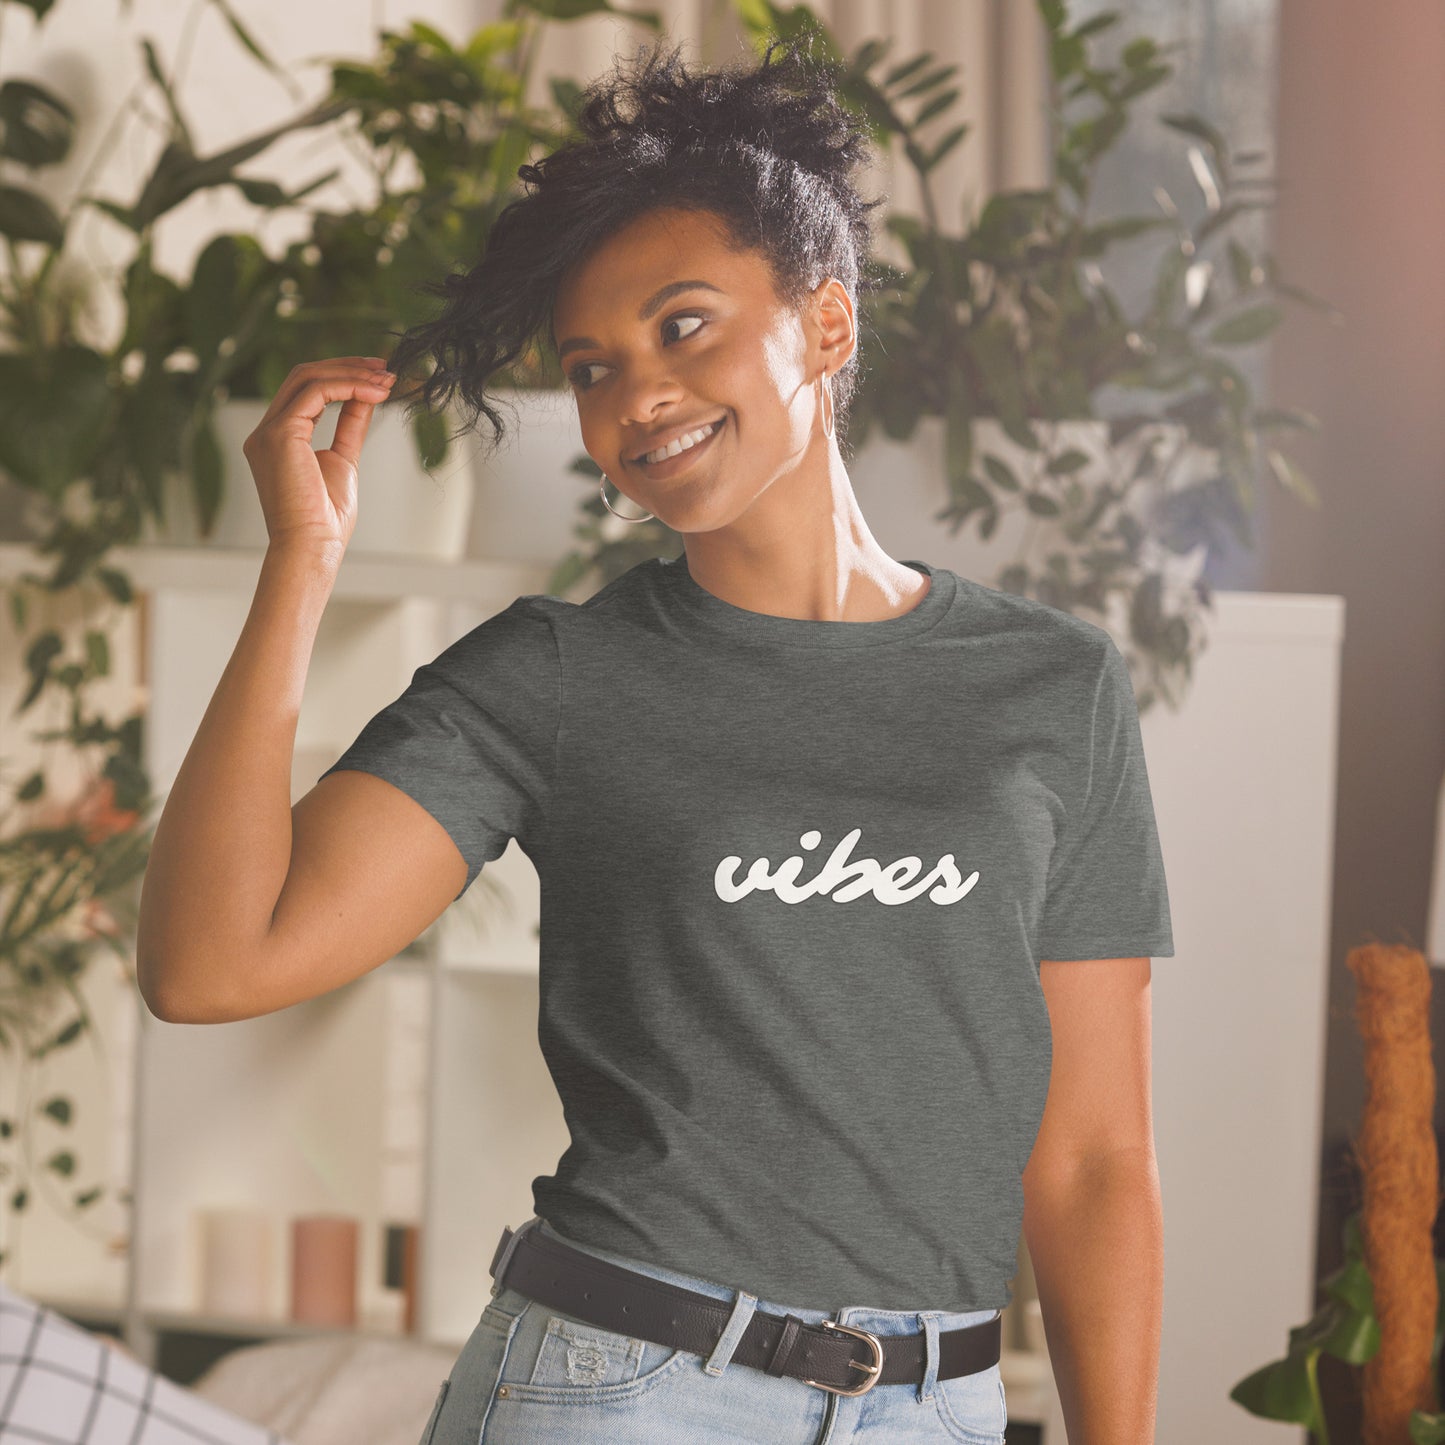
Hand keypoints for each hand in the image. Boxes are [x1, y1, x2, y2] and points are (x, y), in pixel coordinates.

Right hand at [241, 355, 397, 556]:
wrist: (312, 547)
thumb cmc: (325, 519)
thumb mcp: (343, 460)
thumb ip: (349, 426)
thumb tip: (367, 396)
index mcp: (277, 439)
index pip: (306, 391)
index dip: (342, 377)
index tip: (378, 376)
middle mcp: (265, 431)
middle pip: (303, 377)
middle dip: (347, 367)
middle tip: (385, 367)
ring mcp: (268, 431)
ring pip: (308, 378)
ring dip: (352, 373)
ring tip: (386, 378)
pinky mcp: (279, 434)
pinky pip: (315, 392)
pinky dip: (348, 387)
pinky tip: (375, 392)